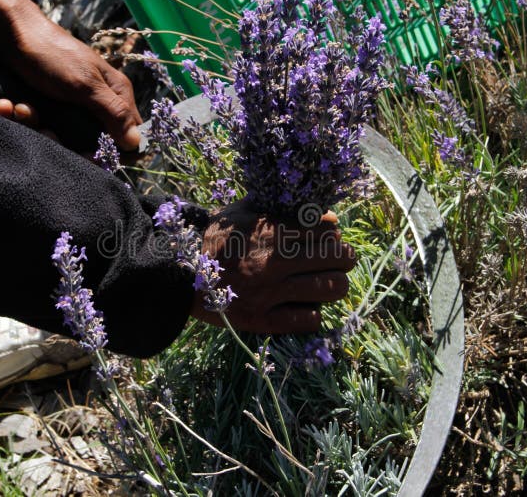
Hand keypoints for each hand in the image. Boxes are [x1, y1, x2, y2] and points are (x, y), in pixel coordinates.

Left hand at [0, 0, 141, 149]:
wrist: (10, 33)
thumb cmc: (52, 55)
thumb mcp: (85, 85)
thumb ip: (114, 113)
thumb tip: (136, 142)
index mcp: (117, 95)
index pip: (130, 135)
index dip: (112, 151)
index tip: (87, 155)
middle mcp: (100, 102)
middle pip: (93, 142)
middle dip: (65, 142)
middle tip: (46, 130)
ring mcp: (74, 106)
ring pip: (63, 136)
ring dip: (37, 127)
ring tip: (22, 109)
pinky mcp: (51, 107)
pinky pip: (42, 124)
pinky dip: (24, 117)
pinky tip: (10, 105)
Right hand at [191, 200, 356, 333]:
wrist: (182, 276)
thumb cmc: (218, 240)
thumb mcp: (242, 211)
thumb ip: (277, 206)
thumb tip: (315, 205)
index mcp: (272, 231)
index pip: (329, 227)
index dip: (334, 231)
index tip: (330, 236)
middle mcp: (275, 261)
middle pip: (338, 257)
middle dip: (344, 257)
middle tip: (340, 260)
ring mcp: (270, 292)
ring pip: (331, 288)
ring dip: (336, 285)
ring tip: (331, 283)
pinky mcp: (263, 320)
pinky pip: (309, 320)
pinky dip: (314, 313)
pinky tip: (308, 306)